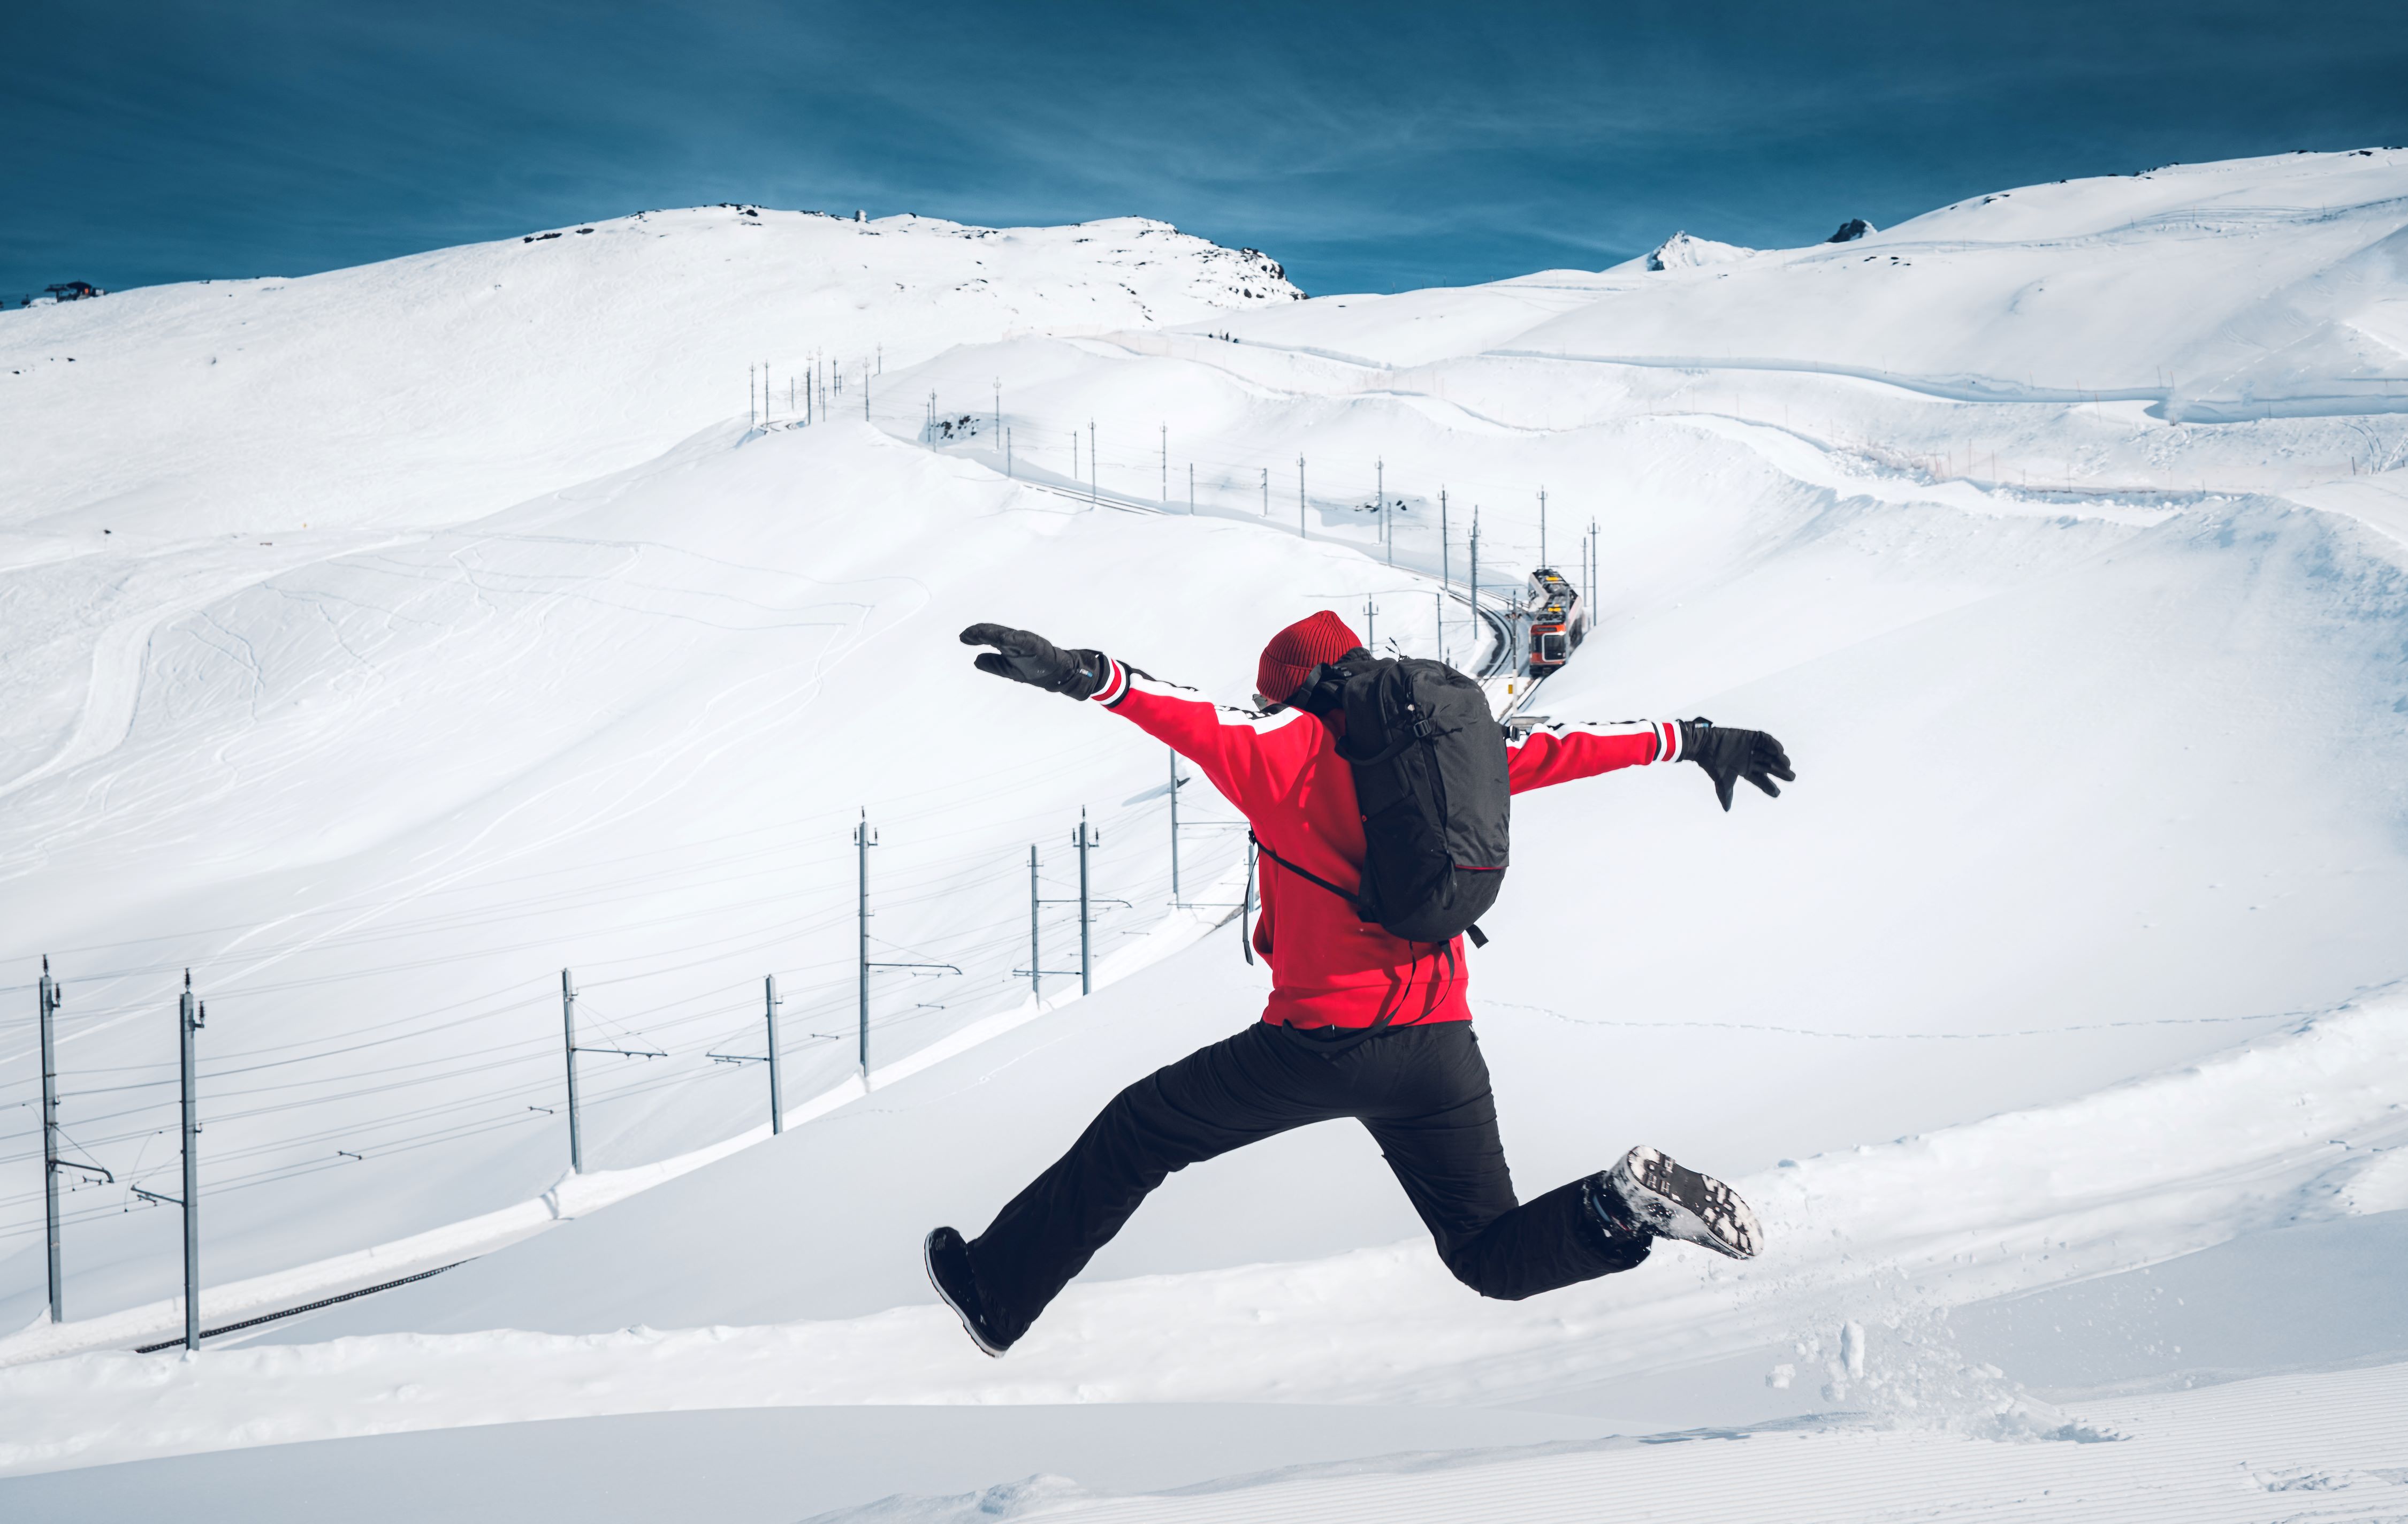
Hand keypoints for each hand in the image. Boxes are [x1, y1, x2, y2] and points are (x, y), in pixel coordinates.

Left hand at [960, 623, 1109, 699]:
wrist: (1058, 675)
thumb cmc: (1034, 669)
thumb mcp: (1008, 669)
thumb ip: (993, 664)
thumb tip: (975, 659)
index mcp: (1009, 645)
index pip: (989, 637)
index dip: (976, 636)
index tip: (963, 637)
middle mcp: (1016, 641)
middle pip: (995, 633)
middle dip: (980, 633)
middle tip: (966, 634)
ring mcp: (1027, 643)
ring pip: (1007, 635)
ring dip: (993, 633)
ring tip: (979, 633)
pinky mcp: (1038, 647)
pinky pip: (1025, 642)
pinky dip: (1015, 639)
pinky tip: (1004, 638)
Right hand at [1678, 719, 1793, 810]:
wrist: (1705, 747)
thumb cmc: (1713, 764)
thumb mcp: (1722, 782)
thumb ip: (1726, 795)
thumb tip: (1727, 810)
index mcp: (1745, 770)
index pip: (1761, 780)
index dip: (1769, 787)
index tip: (1778, 793)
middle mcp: (1751, 760)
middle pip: (1770, 767)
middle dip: (1781, 773)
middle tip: (1791, 778)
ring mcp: (1752, 748)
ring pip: (1770, 755)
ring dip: (1779, 759)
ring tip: (1787, 765)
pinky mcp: (1751, 737)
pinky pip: (1765, 740)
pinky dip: (1773, 745)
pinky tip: (1779, 751)